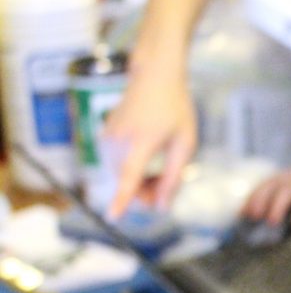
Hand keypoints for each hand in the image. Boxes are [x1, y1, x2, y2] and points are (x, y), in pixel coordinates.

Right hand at [103, 63, 196, 217]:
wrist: (154, 76)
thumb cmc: (175, 108)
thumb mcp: (185, 144)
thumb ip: (174, 177)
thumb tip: (162, 207)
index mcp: (143, 141)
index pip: (130, 176)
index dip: (123, 198)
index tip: (112, 216)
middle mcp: (120, 140)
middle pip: (127, 183)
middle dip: (146, 194)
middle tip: (168, 189)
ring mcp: (108, 137)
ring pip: (120, 176)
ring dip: (139, 182)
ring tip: (162, 171)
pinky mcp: (104, 136)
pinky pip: (116, 164)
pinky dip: (130, 170)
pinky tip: (148, 160)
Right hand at [241, 167, 290, 227]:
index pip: (288, 190)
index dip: (277, 206)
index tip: (271, 223)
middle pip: (273, 183)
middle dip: (260, 200)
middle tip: (252, 218)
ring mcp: (290, 175)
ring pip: (267, 183)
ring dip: (254, 198)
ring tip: (244, 215)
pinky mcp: (286, 182)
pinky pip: (268, 187)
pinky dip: (257, 197)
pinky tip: (248, 210)